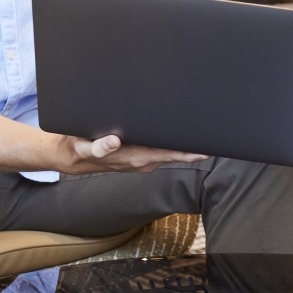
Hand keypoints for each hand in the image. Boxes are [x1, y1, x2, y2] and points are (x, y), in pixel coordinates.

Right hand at [62, 135, 205, 173]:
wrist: (75, 158)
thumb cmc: (82, 149)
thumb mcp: (85, 148)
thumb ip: (98, 147)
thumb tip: (114, 141)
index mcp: (136, 158)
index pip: (169, 155)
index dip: (189, 152)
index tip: (208, 148)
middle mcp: (144, 161)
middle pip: (176, 153)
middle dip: (195, 146)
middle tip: (217, 133)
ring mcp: (144, 159)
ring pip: (171, 151)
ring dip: (187, 145)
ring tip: (207, 132)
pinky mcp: (141, 155)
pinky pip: (164, 150)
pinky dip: (175, 144)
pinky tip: (185, 137)